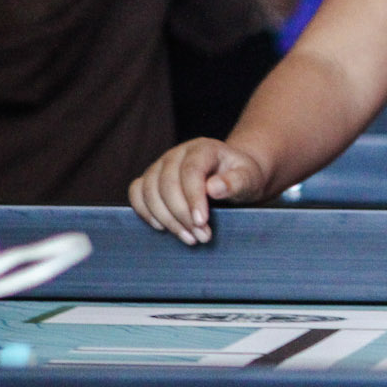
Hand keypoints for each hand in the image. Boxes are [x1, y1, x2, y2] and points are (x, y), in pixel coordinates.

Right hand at [128, 138, 270, 245]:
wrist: (234, 176)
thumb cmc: (243, 176)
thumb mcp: (249, 178)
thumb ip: (236, 181)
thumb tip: (214, 188)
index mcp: (203, 148)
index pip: (191, 171)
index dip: (193, 198)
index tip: (202, 223)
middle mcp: (177, 153)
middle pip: (168, 184)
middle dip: (182, 215)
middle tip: (201, 237)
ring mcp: (160, 165)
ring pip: (150, 191)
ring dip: (166, 219)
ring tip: (189, 238)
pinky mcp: (150, 179)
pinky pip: (137, 193)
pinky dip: (145, 212)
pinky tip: (163, 228)